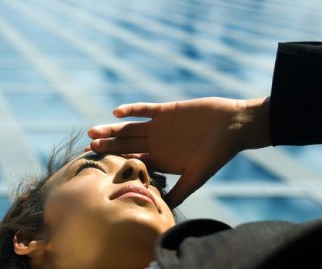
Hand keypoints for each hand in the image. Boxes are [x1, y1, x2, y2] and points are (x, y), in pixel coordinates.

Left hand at [87, 97, 269, 207]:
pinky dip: (131, 110)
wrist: (232, 126)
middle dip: (108, 146)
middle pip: (126, 145)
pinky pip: (144, 110)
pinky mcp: (165, 110)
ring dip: (112, 129)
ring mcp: (159, 126)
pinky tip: (117, 113)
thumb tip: (162, 211)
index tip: (97, 165)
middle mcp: (156, 143)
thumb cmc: (216, 154)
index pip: (132, 162)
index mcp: (160, 159)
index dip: (114, 163)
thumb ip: (179, 192)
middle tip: (89, 148)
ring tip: (94, 131)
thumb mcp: (196, 176)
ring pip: (129, 128)